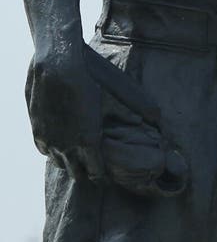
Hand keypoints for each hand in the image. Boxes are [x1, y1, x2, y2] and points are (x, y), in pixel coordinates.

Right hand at [26, 46, 187, 196]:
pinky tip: (59, 143)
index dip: (102, 176)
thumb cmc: (89, 80)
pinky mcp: (37, 130)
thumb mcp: (112, 97)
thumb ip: (130, 113)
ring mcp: (50, 140)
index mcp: (88, 142)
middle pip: (77, 173)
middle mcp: (67, 147)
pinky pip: (44, 150)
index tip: (107, 174)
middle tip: (93, 166)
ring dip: (68, 161)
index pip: (96, 174)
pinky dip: (52, 150)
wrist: (57, 66)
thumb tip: (153, 120)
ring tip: (77, 155)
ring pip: (59, 163)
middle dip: (86, 172)